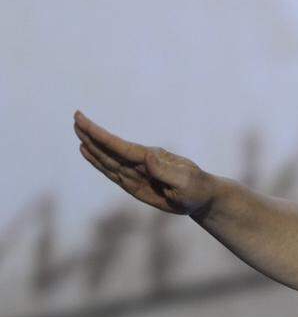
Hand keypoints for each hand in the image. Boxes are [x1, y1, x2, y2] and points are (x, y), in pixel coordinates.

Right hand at [73, 110, 215, 216]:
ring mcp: (137, 172)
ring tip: (78, 133)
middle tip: (76, 118)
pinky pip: (113, 172)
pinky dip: (99, 163)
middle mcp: (141, 162)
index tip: (84, 121)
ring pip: (108, 159)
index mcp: (151, 159)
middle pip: (111, 149)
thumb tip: (148, 157)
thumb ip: (166, 172)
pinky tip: (89, 153)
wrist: (202, 198)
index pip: (120, 146)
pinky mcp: (134, 184)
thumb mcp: (185, 182)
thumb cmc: (197, 189)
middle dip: (93, 136)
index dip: (100, 135)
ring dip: (93, 147)